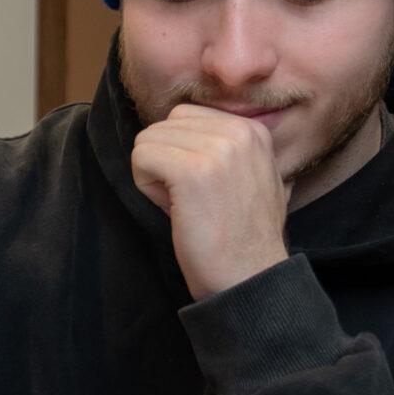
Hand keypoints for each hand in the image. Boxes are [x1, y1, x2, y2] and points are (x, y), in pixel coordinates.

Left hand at [128, 103, 291, 299]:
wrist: (250, 278)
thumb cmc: (242, 237)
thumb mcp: (252, 177)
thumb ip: (227, 147)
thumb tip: (183, 126)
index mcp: (252, 130)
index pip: (185, 116)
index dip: (181, 153)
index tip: (202, 188)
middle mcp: (239, 131)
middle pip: (164, 124)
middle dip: (165, 161)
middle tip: (190, 200)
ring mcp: (217, 149)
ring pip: (148, 139)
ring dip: (155, 175)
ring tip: (185, 206)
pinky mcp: (191, 171)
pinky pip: (141, 157)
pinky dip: (146, 187)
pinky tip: (174, 210)